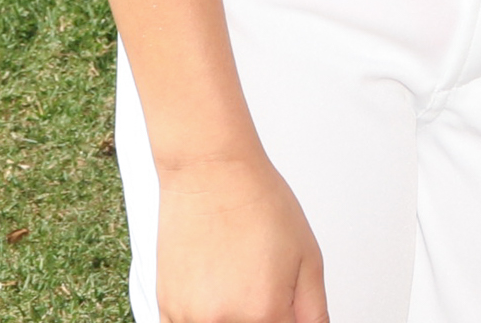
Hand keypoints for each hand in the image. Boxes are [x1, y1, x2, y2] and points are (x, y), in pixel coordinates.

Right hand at [155, 154, 329, 322]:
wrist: (211, 172)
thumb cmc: (258, 203)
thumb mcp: (308, 257)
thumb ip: (314, 310)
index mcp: (265, 312)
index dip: (288, 320)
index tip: (286, 310)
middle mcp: (224, 321)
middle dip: (263, 316)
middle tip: (262, 282)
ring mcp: (190, 318)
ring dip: (232, 317)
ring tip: (238, 280)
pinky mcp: (166, 307)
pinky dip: (203, 318)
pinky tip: (215, 293)